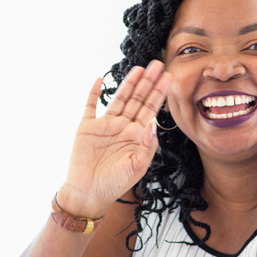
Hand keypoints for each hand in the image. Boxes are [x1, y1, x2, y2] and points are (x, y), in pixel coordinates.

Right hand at [57, 63, 172, 218]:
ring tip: (140, 67)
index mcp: (136, 136)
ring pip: (119, 98)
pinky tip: (101, 78)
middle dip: (148, 82)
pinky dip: (94, 92)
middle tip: (159, 64)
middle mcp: (122, 127)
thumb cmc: (115, 184)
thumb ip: (147, 145)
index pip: (151, 109)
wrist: (88, 193)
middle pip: (138, 99)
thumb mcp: (137, 166)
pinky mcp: (87, 127)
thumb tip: (152, 123)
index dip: (159, 93)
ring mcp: (105, 125)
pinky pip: (91, 105)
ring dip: (129, 82)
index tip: (169, 77)